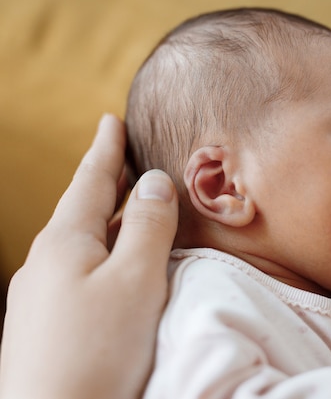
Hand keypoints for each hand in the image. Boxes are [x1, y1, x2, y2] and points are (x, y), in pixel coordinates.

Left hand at [0, 114, 178, 398]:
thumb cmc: (99, 349)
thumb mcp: (137, 279)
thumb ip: (148, 225)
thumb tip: (153, 181)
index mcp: (65, 242)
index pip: (90, 181)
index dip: (105, 150)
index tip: (110, 120)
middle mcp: (44, 263)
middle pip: (80, 209)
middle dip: (103, 182)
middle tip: (120, 157)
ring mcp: (38, 296)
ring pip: (78, 243)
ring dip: (104, 220)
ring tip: (123, 209)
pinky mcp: (42, 326)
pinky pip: (75, 273)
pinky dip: (99, 254)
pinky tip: (110, 269)